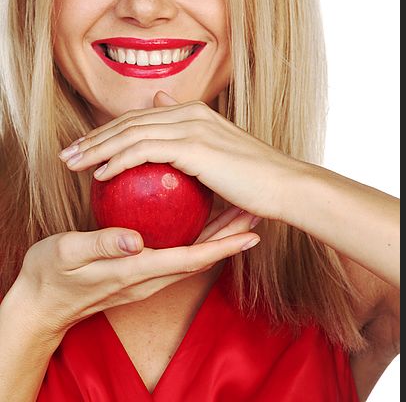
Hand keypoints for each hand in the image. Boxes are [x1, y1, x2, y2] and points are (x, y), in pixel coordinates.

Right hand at [8, 207, 259, 339]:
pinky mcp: (141, 266)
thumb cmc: (51, 275)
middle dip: (232, 237)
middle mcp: (149, 275)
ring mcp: (146, 272)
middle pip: (201, 255)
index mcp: (137, 271)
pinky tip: (201, 213)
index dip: (223, 246)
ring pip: (193, 252)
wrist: (42, 301)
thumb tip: (135, 238)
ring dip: (219, 234)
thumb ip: (101, 246)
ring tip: (242, 209)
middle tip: (257, 212)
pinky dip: (196, 234)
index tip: (251, 234)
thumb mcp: (67, 255)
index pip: (190, 259)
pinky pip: (177, 249)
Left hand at [59, 92, 303, 218]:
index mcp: (195, 114)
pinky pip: (144, 150)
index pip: (141, 118)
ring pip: (130, 132)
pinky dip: (118, 161)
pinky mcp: (193, 144)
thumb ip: (192, 152)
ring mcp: (191, 126)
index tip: (87, 149)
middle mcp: (190, 113)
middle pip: (129, 121)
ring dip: (97, 148)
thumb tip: (172, 161)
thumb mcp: (220, 163)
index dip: (110, 131)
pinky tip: (101, 175)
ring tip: (72, 165)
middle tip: (68, 155)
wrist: (284, 185)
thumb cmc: (254, 183)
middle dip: (94, 137)